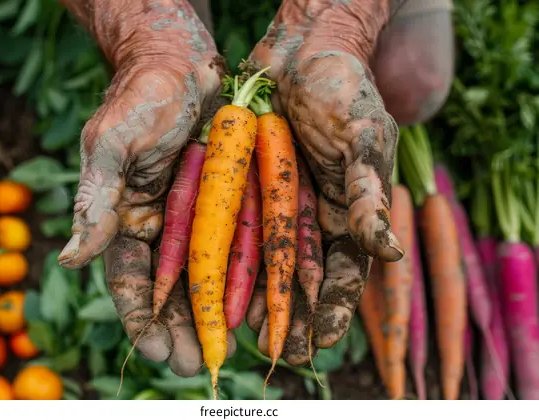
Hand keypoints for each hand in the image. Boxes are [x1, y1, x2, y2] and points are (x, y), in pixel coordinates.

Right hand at [57, 0, 236, 376]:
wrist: (185, 63)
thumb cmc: (143, 97)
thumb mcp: (114, 145)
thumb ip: (96, 200)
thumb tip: (71, 257)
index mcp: (127, 218)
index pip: (130, 280)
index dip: (142, 319)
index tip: (157, 352)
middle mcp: (164, 225)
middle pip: (172, 289)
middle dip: (183, 329)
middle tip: (198, 364)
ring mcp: (199, 215)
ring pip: (209, 275)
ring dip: (217, 313)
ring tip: (231, 349)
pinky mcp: (231, 200)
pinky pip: (240, 244)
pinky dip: (248, 273)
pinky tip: (260, 303)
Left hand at [247, 0, 402, 364]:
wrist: (302, 48)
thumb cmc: (342, 86)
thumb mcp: (362, 137)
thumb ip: (371, 194)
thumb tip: (391, 252)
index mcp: (352, 208)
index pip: (347, 269)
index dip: (337, 306)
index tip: (321, 340)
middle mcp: (316, 213)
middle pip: (306, 274)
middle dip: (294, 314)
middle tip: (277, 350)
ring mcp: (282, 200)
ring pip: (270, 259)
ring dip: (260, 295)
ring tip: (247, 331)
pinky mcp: (251, 183)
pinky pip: (239, 225)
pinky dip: (231, 255)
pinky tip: (220, 283)